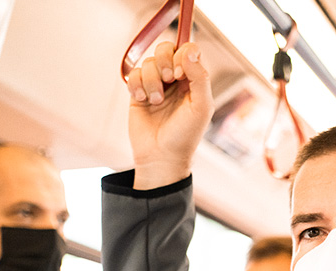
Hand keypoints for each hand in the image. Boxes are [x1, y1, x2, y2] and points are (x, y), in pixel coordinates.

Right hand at [126, 42, 214, 189]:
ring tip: (156, 102)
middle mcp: (175, 79)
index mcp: (194, 80)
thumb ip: (200, 78)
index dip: (182, 54)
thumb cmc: (185, 135)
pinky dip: (137, 85)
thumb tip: (189, 52)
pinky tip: (142, 100)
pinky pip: (134, 74)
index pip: (188, 50)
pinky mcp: (138, 92)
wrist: (160, 157)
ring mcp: (156, 85)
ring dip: (152, 81)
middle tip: (168, 79)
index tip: (180, 73)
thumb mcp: (201, 107)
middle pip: (167, 48)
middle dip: (164, 60)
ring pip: (149, 62)